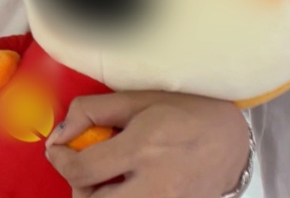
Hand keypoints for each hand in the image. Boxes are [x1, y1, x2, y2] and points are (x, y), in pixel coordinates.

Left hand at [45, 92, 248, 197]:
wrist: (232, 141)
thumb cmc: (186, 113)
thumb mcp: (138, 100)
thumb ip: (93, 111)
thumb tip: (61, 133)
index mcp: (143, 148)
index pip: (82, 170)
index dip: (60, 161)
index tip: (57, 151)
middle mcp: (155, 183)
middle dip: (78, 188)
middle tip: (85, 169)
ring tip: (107, 179)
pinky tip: (127, 186)